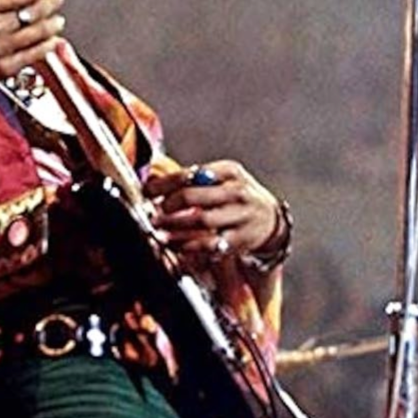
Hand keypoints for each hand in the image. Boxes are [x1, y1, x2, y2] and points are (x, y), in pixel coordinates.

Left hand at [144, 159, 282, 264]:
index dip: (164, 184)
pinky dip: (189, 245)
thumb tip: (152, 181)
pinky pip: (210, 244)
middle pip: (193, 196)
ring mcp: (240, 216)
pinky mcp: (240, 239)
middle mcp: (237, 192)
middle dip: (168, 205)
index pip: (190, 174)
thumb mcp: (222, 178)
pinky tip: (175, 244)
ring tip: (159, 229)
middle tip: (155, 212)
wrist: (270, 218)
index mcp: (229, 172)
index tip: (147, 191)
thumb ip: (193, 179)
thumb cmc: (236, 196)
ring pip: (201, 221)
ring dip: (175, 226)